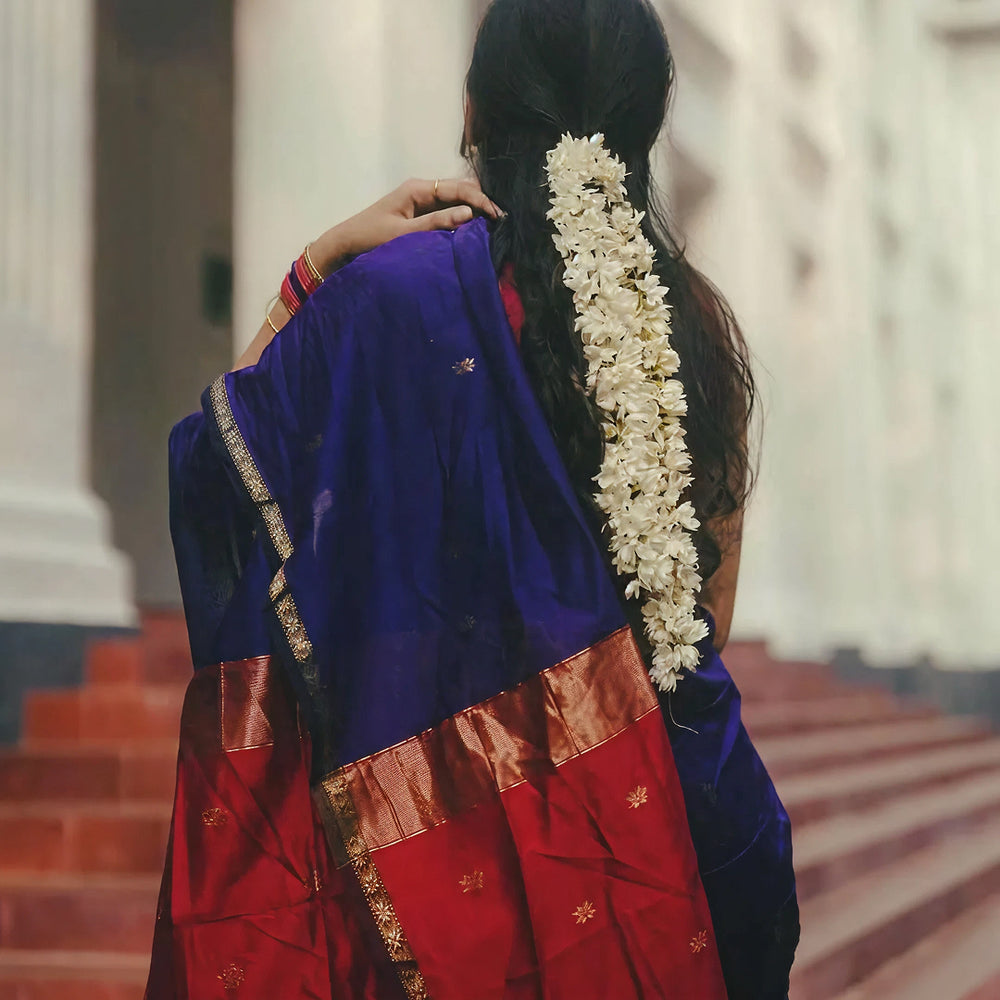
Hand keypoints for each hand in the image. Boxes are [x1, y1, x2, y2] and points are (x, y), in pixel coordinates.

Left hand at [311, 178, 500, 274]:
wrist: (347, 242)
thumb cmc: (371, 237)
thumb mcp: (404, 233)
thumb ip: (436, 223)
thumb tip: (468, 213)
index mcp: (417, 188)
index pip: (457, 187)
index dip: (480, 199)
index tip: (497, 215)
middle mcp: (421, 189)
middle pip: (459, 189)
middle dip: (481, 202)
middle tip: (500, 221)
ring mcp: (421, 200)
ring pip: (455, 199)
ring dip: (473, 210)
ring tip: (492, 225)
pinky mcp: (420, 212)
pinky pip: (446, 211)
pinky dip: (461, 217)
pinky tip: (473, 229)